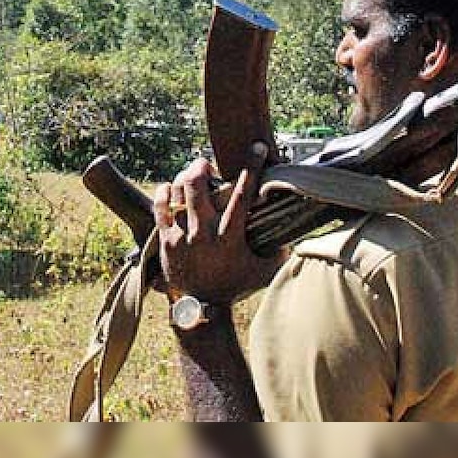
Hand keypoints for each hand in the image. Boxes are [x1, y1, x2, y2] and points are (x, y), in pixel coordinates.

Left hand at [153, 143, 284, 305]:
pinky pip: (160, 207)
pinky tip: (171, 187)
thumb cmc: (234, 286)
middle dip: (203, 166)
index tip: (258, 149)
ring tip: (192, 173)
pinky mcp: (166, 239)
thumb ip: (279, 251)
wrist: (201, 308)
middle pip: (199, 185)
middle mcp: (204, 232)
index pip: (242, 194)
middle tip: (208, 163)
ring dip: (185, 176)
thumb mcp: (262, 271)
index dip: (251, 168)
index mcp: (229, 237)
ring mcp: (182, 235)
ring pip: (179, 191)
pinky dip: (165, 192)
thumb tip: (296, 235)